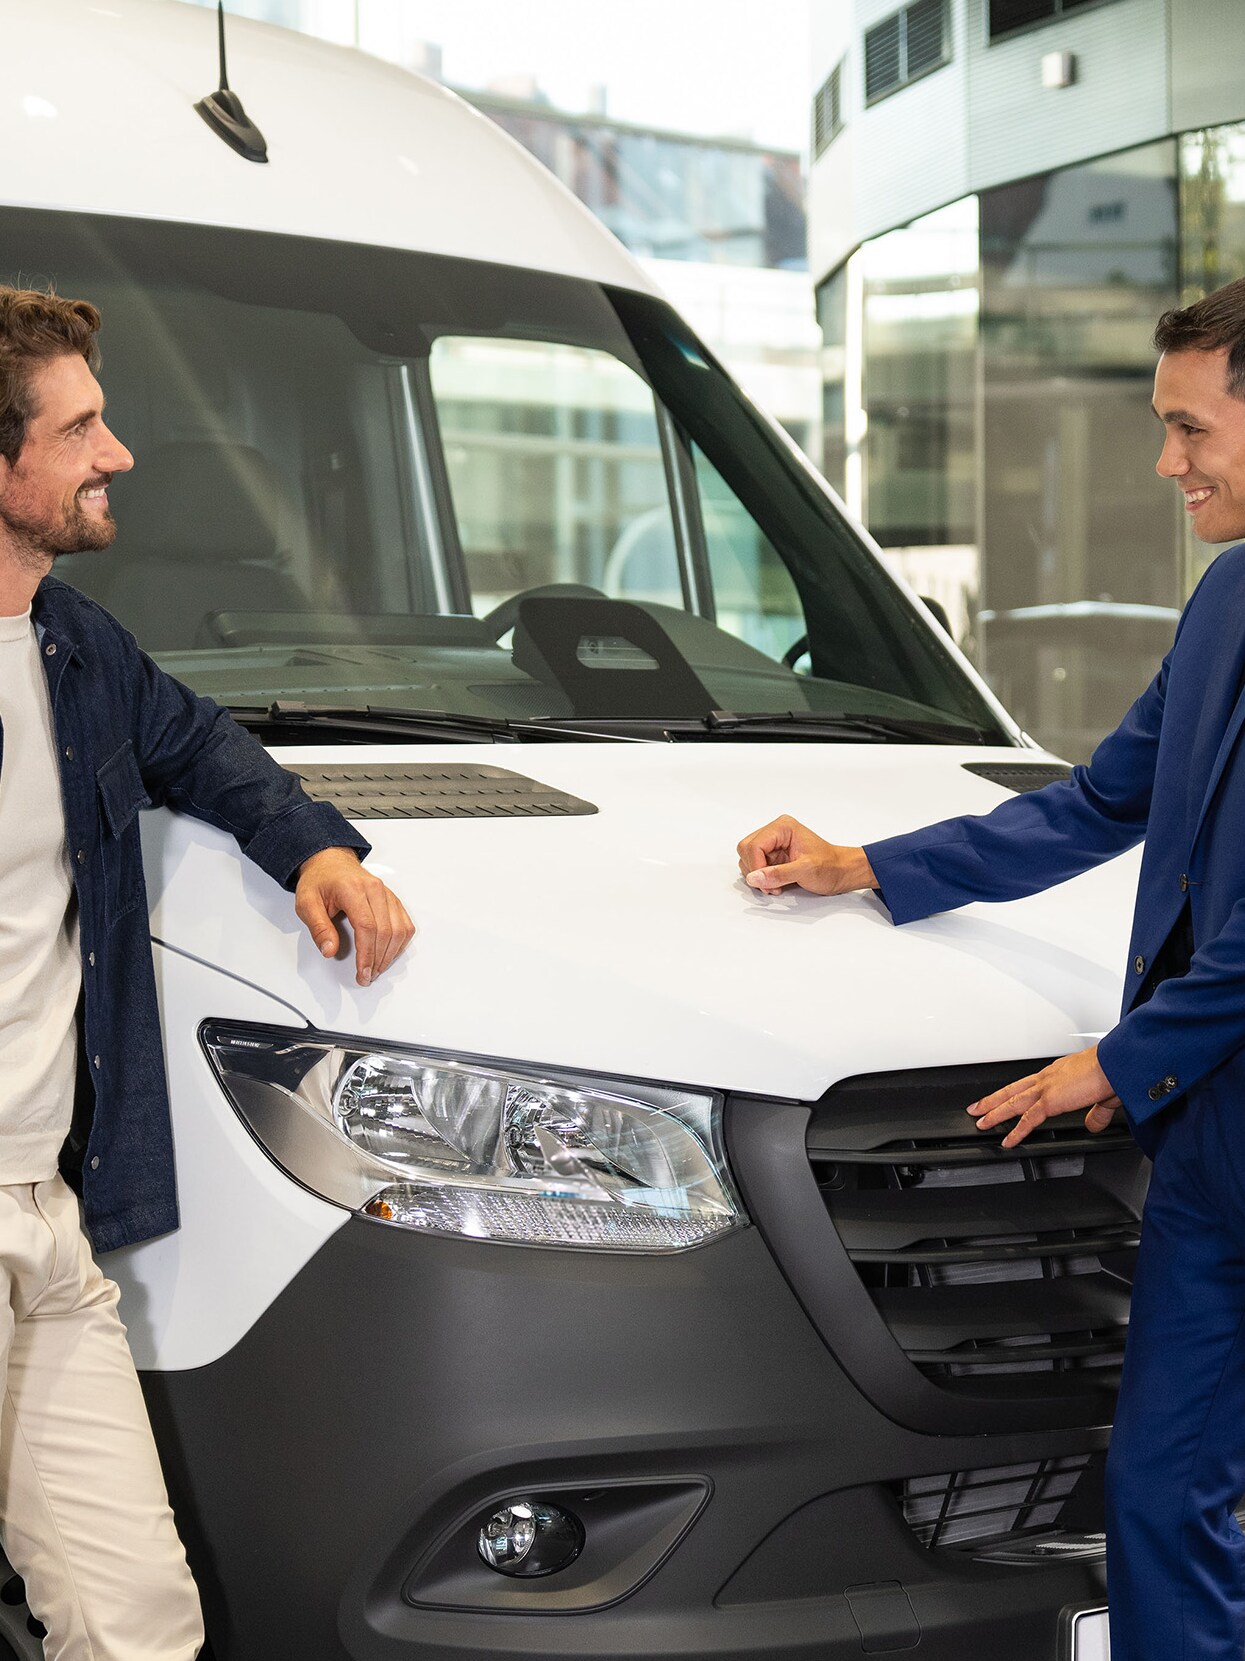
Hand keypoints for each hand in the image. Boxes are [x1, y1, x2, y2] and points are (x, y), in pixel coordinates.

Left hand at [294, 848, 414, 986]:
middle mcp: (374, 889)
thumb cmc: (319, 881)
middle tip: (367, 976)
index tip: (362, 972)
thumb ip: (318, 928)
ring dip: (390, 954)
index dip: (367, 954)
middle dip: (378, 959)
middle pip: (386, 931)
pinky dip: (400, 942)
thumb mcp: (306, 903)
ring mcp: (386, 893)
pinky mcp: (392, 899)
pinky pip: (405, 923)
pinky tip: (390, 953)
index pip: (367, 926)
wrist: (330, 862)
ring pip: (399, 929)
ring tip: (377, 968)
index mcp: (352, 889)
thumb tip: (330, 950)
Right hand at [736, 815, 875, 895]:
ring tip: (776, 886)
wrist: (842, 872)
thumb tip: (753, 877)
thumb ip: (778, 874)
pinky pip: (755, 866)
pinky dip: (762, 878)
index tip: (768, 883)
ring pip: (747, 858)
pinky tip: (776, 884)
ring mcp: (773, 844)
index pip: (753, 845)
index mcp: (782, 827)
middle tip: (771, 885)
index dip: (756, 866)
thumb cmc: (830, 866)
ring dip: (758, 876)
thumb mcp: (806, 870)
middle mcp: (775, 832)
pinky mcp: (773, 855)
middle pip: (746, 849)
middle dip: (755, 871)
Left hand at [967, 1046, 1121, 1147]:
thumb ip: (1096, 1114)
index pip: (1029, 1084)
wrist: (1117, 1064)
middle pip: (1012, 1090)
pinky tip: (1007, 1140)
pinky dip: (1016, 1131)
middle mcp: (1047, 1078)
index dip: (1014, 1092)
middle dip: (992, 1099)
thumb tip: (1093, 1125)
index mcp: (1057, 1074)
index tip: (1004, 1097)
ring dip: (994, 1112)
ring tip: (981, 1123)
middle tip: (976, 1107)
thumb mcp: (1103, 1097)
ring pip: (1012, 1102)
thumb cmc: (1114, 1072)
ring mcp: (1046, 1088)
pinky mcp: (1051, 1101)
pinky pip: (1028, 1119)